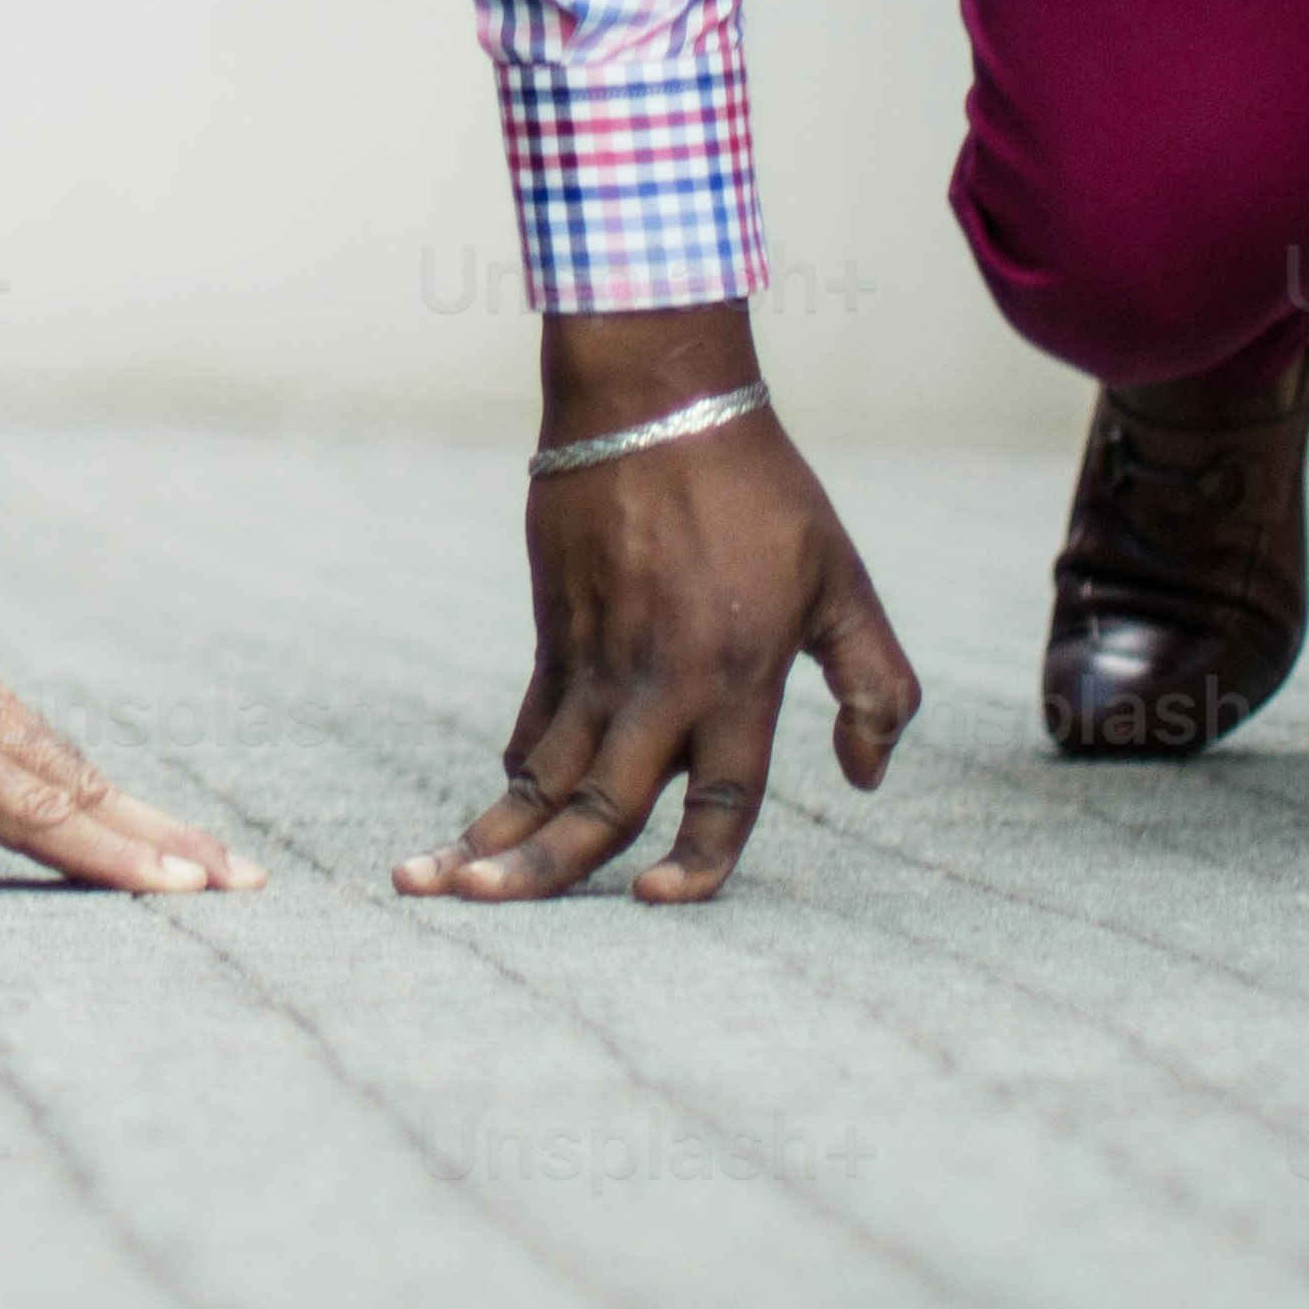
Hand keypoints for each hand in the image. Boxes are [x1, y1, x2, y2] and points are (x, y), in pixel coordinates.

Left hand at [0, 460, 244, 893]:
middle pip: (73, 788)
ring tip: (215, 862)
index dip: (97, 850)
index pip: (20, 804)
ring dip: (141, 812)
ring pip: (69, 762)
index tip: (176, 884)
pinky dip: (95, 781)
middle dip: (157, 844)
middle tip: (242, 887)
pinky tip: (124, 811)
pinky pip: (45, 737)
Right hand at [397, 329, 918, 907]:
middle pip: (598, 807)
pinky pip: (534, 721)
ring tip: (431, 878)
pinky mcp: (555, 629)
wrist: (654, 402)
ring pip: (540, 772)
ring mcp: (596, 659)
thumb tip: (867, 779)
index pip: (722, 804)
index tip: (661, 904)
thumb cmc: (762, 492)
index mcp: (738, 680)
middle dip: (539, 871)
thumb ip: (877, 686)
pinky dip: (515, 770)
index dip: (696, 867)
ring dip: (489, 830)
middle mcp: (660, 684)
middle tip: (486, 906)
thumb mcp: (844, 584)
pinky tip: (495, 806)